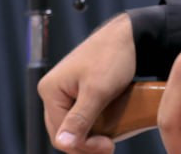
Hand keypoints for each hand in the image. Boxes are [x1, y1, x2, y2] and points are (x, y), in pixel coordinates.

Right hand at [38, 13, 136, 152]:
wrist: (129, 36)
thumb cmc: (113, 57)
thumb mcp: (97, 91)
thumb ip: (79, 119)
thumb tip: (62, 143)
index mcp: (50, 90)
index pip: (60, 134)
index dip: (84, 146)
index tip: (109, 147)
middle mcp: (53, 91)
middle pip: (64, 132)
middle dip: (86, 143)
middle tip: (110, 146)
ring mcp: (64, 91)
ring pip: (73, 126)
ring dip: (90, 136)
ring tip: (110, 138)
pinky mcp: (77, 91)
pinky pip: (80, 116)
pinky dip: (93, 125)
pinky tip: (107, 126)